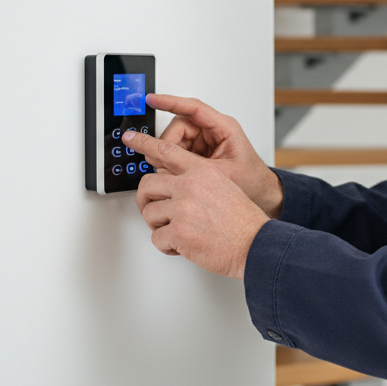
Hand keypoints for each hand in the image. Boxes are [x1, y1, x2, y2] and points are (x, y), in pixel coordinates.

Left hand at [123, 129, 268, 278]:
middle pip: (147, 185)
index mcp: (202, 171)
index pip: (167, 151)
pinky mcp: (178, 232)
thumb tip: (173, 186)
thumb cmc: (242, 222)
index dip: (144, 144)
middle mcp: (190, 186)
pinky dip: (167, 246)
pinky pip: (156, 238)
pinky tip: (183, 245)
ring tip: (178, 231)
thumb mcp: (223, 187)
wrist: (255, 245)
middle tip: (155, 211)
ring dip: (160, 227)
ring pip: (149, 213)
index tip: (131, 139)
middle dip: (147, 201)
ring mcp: (182, 208)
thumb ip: (197, 181)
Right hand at [146, 93, 283, 217]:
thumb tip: (162, 158)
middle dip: (167, 144)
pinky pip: (178, 152)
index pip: (194, 108)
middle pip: (179, 126)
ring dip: (169, 156)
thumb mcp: (219, 173)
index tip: (152, 99)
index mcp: (224, 128)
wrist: (261, 194)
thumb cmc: (251, 181)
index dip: (170, 102)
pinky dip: (172, 163)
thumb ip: (190, 165)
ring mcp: (206, 141)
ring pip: (175, 140)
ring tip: (172, 172)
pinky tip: (175, 174)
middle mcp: (214, 131)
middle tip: (161, 162)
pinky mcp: (200, 153)